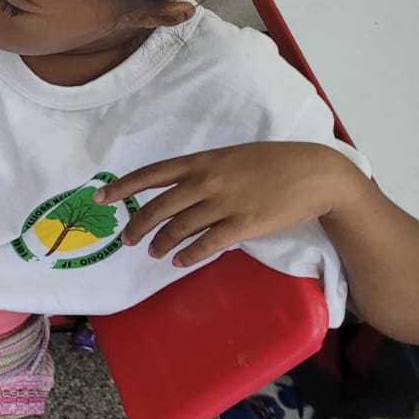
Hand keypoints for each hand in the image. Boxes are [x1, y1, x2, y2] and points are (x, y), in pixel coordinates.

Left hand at [99, 142, 361, 267]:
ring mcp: (225, 203)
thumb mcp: (232, 158)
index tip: (101, 198)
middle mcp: (208, 181)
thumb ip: (203, 172)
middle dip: (138, 225)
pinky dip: (189, 255)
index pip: (152, 174)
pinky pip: (207, 244)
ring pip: (179, 228)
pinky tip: (179, 261)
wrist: (317, 173)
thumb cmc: (273, 163)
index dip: (124, 187)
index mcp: (203, 161)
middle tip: (127, 239)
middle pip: (159, 206)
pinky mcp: (244, 225)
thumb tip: (178, 191)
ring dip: (161, 243)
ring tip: (153, 253)